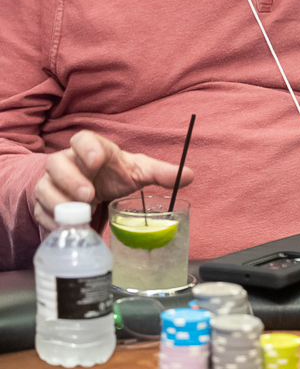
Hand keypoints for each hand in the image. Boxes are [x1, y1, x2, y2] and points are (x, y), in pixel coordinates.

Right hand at [34, 130, 193, 230]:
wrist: (91, 187)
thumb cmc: (114, 174)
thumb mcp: (138, 171)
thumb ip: (161, 173)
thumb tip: (190, 175)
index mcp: (92, 149)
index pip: (83, 139)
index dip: (87, 148)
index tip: (96, 160)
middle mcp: (68, 163)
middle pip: (57, 163)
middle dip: (71, 180)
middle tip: (90, 195)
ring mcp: (53, 183)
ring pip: (44, 188)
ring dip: (58, 203)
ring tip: (79, 215)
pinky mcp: (45, 204)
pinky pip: (41, 212)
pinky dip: (52, 222)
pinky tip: (66, 229)